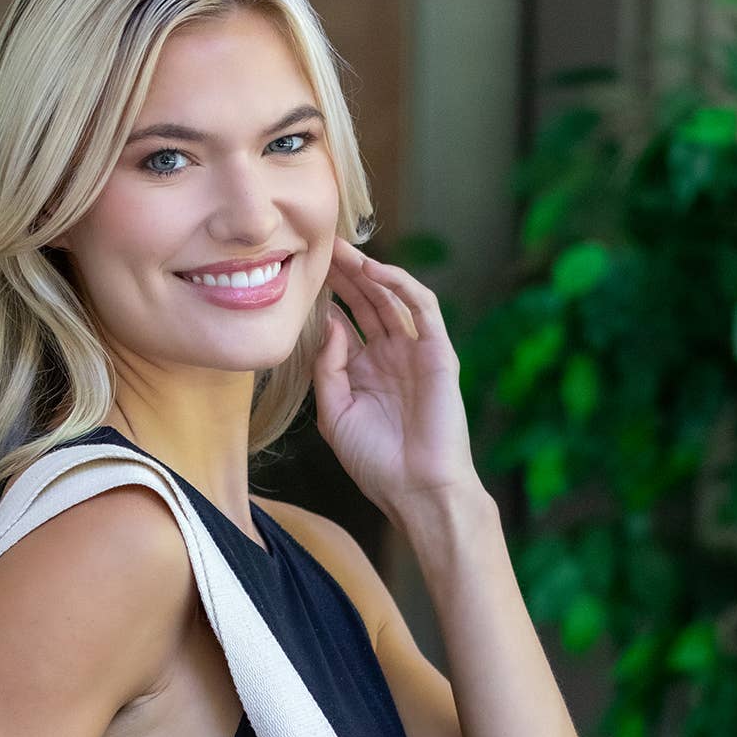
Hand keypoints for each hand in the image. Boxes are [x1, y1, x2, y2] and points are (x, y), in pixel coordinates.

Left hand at [312, 234, 481, 524]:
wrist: (417, 490)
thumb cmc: (375, 462)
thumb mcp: (335, 414)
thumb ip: (327, 367)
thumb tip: (328, 321)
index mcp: (364, 371)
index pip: (343, 321)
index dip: (324, 295)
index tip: (298, 272)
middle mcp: (390, 356)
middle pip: (365, 301)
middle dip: (343, 274)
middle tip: (319, 246)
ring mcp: (415, 352)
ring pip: (391, 298)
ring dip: (368, 271)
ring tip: (342, 250)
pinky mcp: (438, 352)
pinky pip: (423, 308)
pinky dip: (401, 285)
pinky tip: (376, 271)